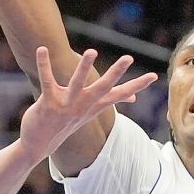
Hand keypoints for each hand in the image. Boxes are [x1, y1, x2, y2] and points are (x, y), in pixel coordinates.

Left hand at [19, 47, 158, 156]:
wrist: (39, 144)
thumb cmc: (65, 122)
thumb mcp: (90, 112)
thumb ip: (110, 101)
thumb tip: (133, 98)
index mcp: (93, 106)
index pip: (120, 94)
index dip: (137, 86)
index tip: (154, 76)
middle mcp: (83, 106)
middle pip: (103, 88)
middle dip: (115, 73)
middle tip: (129, 57)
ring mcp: (66, 106)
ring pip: (77, 85)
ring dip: (84, 68)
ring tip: (92, 51)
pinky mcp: (48, 103)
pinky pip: (47, 81)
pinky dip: (44, 64)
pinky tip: (42, 49)